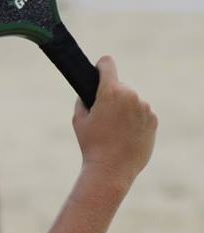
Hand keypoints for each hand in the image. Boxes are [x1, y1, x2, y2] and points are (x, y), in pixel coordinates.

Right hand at [73, 56, 156, 185]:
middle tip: (103, 115)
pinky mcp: (154, 120)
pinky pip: (142, 113)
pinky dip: (134, 120)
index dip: (101, 66)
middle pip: (119, 86)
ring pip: (131, 100)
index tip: (99, 70)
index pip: (108, 64)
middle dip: (111, 95)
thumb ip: (84, 100)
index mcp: (110, 92)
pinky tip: (125, 135)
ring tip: (114, 129)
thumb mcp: (78, 119)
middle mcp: (131, 96)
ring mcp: (145, 108)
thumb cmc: (91, 144)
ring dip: (124, 108)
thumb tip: (90, 93)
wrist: (112, 168)